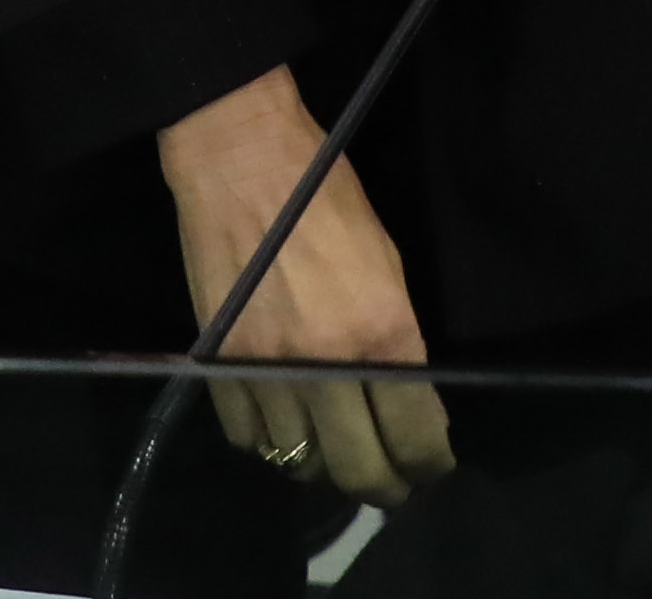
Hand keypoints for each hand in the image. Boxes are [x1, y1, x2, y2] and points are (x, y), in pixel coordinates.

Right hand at [157, 68, 453, 505]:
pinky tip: (285, 424)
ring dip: (323, 465)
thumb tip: (406, 403)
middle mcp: (325, 363)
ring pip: (300, 462)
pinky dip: (270, 442)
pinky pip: (249, 438)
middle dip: (384, 488)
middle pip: (358, 469)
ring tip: (336, 451)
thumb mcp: (387, 263)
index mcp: (382, 330)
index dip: (430, 464)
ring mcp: (266, 370)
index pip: (415, 433)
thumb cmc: (327, 197)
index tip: (432, 469)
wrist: (241, 162)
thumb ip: (398, 341)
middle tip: (393, 487)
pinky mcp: (219, 367)